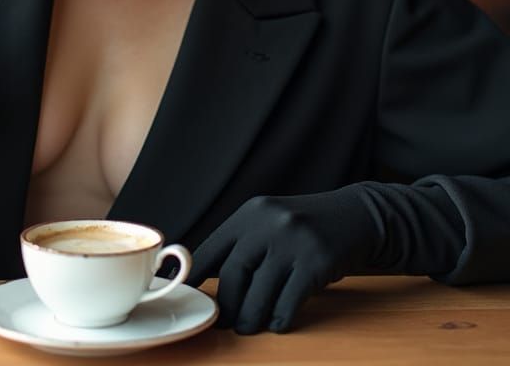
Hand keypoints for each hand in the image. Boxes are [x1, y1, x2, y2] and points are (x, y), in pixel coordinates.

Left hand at [187, 188, 376, 333]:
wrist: (355, 215)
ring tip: (248, 326)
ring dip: (250, 319)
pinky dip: (279, 320)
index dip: (195, 276)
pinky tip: (277, 323)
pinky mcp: (317, 263)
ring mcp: (294, 242)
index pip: (211, 248)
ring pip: (259, 296)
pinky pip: (287, 304)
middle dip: (226, 306)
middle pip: (233, 276)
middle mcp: (269, 224)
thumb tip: (205, 278)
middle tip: (224, 322)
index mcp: (251, 213)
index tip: (184, 295)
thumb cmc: (305, 227)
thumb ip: (242, 243)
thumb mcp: (270, 221)